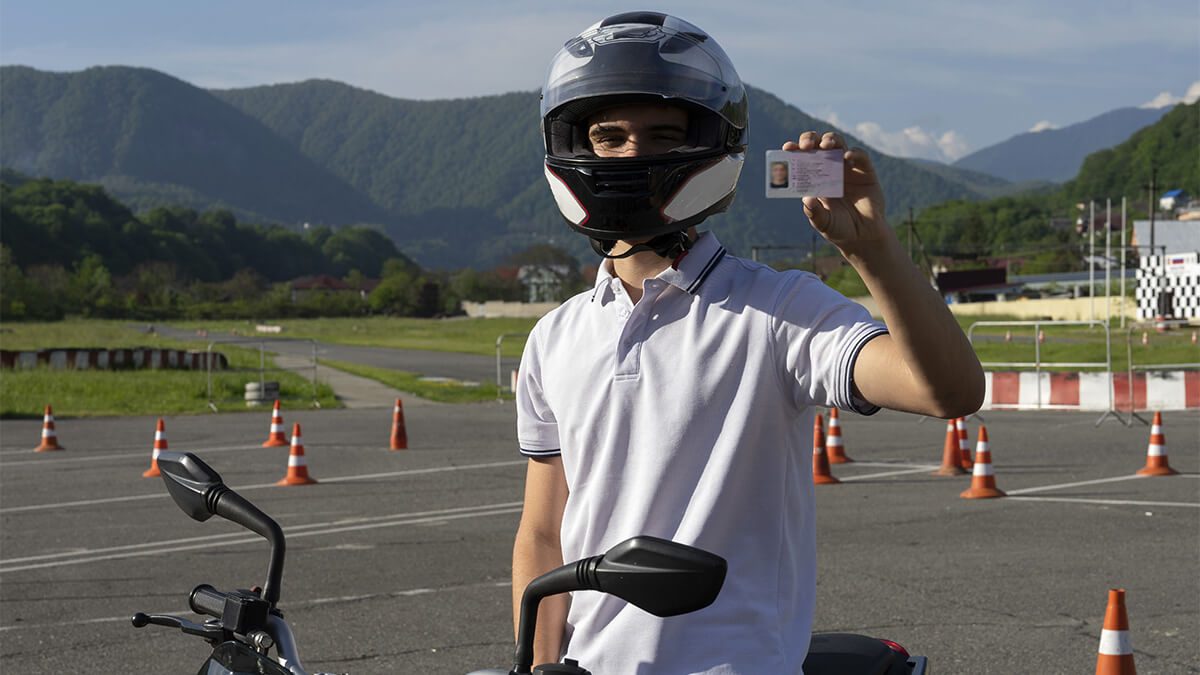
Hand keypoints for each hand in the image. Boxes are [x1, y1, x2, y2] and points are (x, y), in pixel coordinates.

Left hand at [783, 132, 888, 250]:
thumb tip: (807, 198)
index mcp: (813, 178)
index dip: (794, 150)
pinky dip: (854, 152)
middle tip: (806, 146)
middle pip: (818, 145)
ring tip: (825, 145)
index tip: (787, 148)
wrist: (863, 235)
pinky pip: (860, 156)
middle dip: (810, 140)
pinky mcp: (865, 171)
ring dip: (830, 140)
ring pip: (838, 144)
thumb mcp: (824, 223)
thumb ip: (815, 213)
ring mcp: (847, 168)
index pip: (801, 158)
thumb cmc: (839, 227)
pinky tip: (847, 157)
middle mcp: (829, 168)